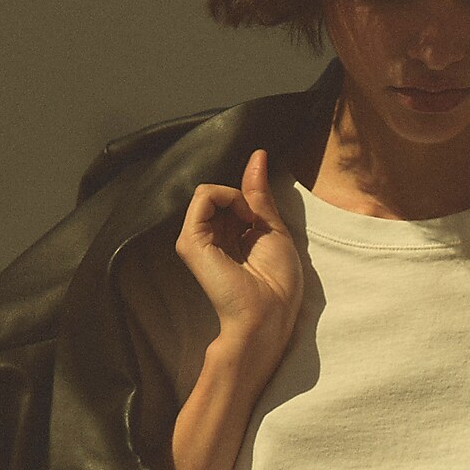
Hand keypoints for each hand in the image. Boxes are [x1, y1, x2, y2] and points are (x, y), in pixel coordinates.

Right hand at [175, 148, 303, 353]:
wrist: (269, 313)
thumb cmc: (278, 283)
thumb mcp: (274, 229)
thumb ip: (260, 194)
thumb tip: (257, 156)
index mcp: (229, 238)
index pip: (232, 199)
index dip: (250, 197)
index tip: (261, 216)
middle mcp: (210, 238)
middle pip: (221, 194)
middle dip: (244, 197)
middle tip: (256, 222)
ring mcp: (197, 239)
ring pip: (210, 191)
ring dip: (237, 196)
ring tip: (249, 222)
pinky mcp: (190, 241)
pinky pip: (203, 195)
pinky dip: (226, 196)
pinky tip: (241, 219)